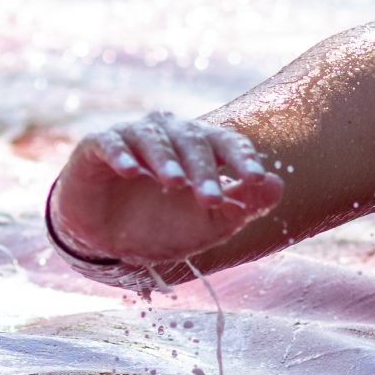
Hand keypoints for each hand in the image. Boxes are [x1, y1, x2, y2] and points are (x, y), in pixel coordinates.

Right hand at [49, 113, 285, 268]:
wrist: (106, 241)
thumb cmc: (162, 226)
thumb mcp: (207, 225)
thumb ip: (243, 206)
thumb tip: (277, 185)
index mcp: (201, 148)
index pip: (227, 143)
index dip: (242, 159)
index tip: (255, 179)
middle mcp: (169, 134)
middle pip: (193, 141)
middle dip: (204, 171)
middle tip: (210, 200)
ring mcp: (132, 136)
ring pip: (154, 138)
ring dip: (166, 159)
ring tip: (176, 182)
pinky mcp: (97, 145)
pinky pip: (111, 143)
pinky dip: (121, 154)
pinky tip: (130, 171)